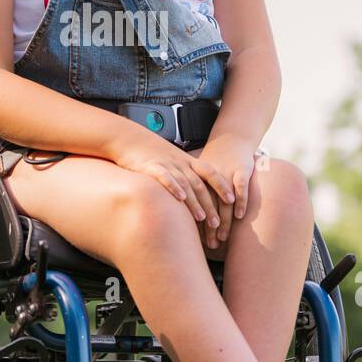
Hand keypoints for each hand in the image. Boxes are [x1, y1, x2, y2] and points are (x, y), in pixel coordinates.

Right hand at [108, 124, 235, 228]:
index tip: (232, 200)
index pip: (210, 173)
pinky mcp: (151, 166)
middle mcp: (180, 162)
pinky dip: (173, 187)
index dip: (222, 186)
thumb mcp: (172, 161)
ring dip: (195, 202)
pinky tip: (179, 198)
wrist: (129, 138)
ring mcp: (167, 164)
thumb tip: (194, 194)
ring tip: (202, 218)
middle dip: (210, 204)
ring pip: (185, 184)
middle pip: (200, 184)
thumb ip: (183, 174)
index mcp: (187, 161)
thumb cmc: (151, 152)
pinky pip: (165, 177)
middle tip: (217, 223)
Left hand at [187, 133, 255, 249]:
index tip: (199, 242)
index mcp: (199, 181)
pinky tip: (239, 215)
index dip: (198, 224)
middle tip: (211, 245)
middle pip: (209, 206)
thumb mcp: (202, 176)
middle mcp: (211, 179)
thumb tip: (191, 223)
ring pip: (223, 200)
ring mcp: (226, 174)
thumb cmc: (217, 163)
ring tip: (223, 236)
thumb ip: (198, 196)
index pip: (197, 205)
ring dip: (223, 219)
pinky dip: (240, 200)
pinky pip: (240, 186)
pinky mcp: (241, 169)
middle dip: (210, 227)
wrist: (232, 139)